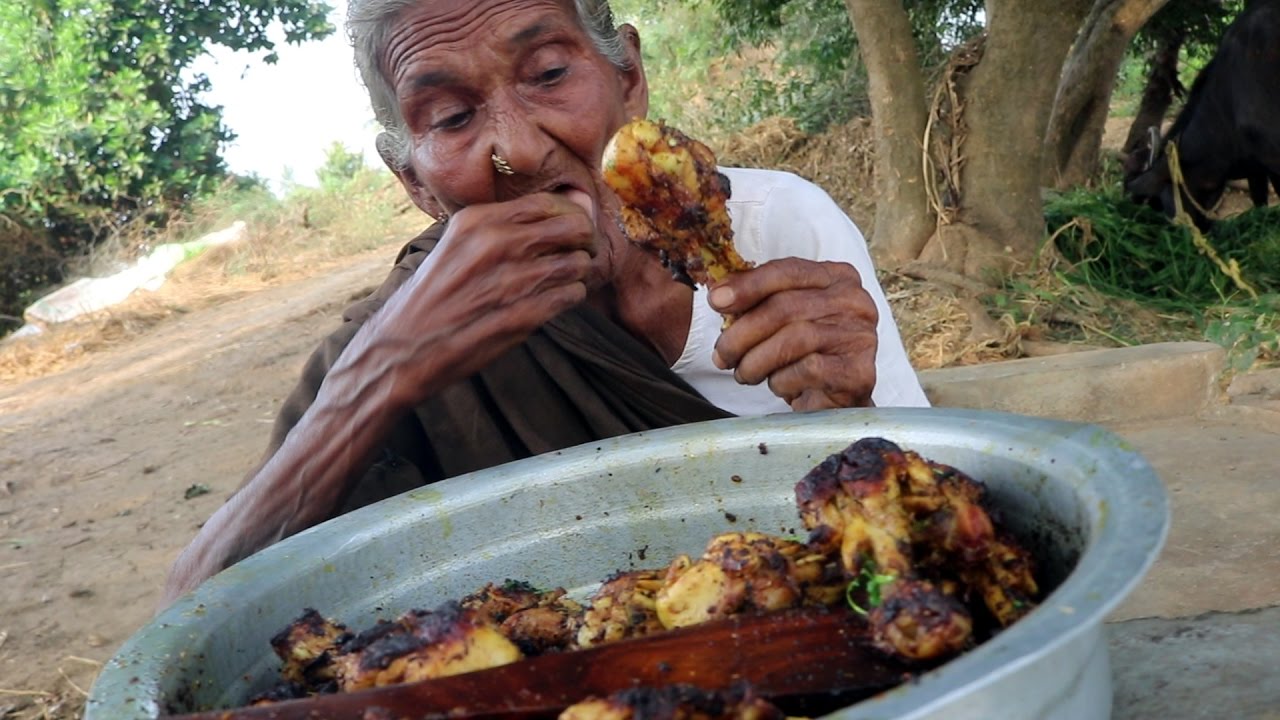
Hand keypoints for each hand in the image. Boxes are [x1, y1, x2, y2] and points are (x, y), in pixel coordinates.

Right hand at [370, 191, 597, 407]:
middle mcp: (495, 244)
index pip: (548, 202)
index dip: (571, 214)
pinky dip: (570, 296)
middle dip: (585, 239)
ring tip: (564, 279)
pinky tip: (555, 299)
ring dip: (578, 272)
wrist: (404, 347)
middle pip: (573, 227)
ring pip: (577, 263)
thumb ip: (506, 226)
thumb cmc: (435, 295)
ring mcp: (510, 281)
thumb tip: (569, 203)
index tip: (573, 227)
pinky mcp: (521, 316)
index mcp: (478, 221)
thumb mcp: (458, 244)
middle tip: (579, 251)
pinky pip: (569, 295)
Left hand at [709, 258, 877, 410]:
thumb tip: (718, 295)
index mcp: (837, 277)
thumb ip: (757, 302)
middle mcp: (855, 302)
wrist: (835, 401)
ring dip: (756, 361)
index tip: (715, 302)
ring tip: (744, 374)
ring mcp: (860, 336)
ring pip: (794, 339)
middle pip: (786, 307)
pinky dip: (781, 380)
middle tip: (721, 355)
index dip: (748, 285)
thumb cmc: (803, 355)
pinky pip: (807, 370)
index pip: (788, 271)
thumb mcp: (781, 320)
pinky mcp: (858, 372)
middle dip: (743, 333)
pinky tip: (777, 385)